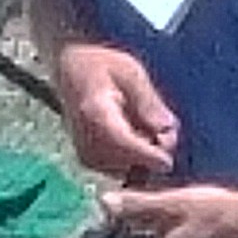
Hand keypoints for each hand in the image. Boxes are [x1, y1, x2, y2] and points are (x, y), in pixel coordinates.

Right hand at [55, 42, 180, 183]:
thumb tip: (167, 129)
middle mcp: (85, 139)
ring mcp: (85, 153)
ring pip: (127, 171)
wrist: (69, 70)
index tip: (167, 163)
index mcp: (96, 113)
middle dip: (152, 153)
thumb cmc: (101, 66)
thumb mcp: (132, 73)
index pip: (123, 145)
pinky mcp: (88, 161)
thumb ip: (149, 102)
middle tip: (165, 130)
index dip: (147, 157)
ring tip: (148, 128)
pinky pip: (121, 170)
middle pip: (128, 163)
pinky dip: (134, 159)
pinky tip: (137, 136)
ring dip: (145, 156)